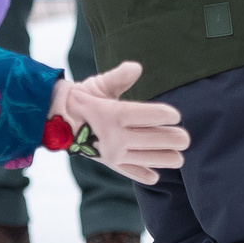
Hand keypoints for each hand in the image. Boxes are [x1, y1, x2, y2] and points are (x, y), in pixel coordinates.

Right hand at [50, 61, 188, 183]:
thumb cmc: (83, 98)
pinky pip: (131, 172)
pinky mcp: (109, 164)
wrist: (57, 121)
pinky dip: (144, 174)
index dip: (164, 115)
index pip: (145, 115)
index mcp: (112, 113)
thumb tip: (137, 67)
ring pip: (146, 159)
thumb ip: (119, 77)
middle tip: (186, 138)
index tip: (177, 115)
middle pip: (151, 139)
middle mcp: (113, 136)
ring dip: (165, 159)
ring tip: (179, 158)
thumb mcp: (99, 84)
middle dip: (173, 139)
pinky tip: (156, 174)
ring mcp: (112, 152)